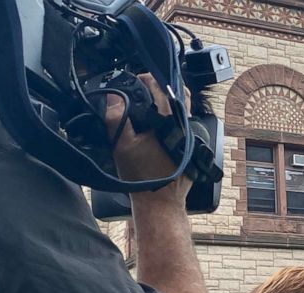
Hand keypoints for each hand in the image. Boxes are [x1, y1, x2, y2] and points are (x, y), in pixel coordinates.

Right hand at [105, 72, 191, 200]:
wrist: (159, 203)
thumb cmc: (142, 178)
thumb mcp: (122, 145)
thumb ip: (116, 118)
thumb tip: (112, 98)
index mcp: (171, 123)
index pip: (164, 89)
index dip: (149, 79)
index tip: (138, 79)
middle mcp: (185, 129)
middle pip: (179, 96)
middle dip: (162, 88)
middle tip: (145, 88)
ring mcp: (191, 140)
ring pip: (182, 112)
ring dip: (167, 104)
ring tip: (148, 103)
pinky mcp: (190, 150)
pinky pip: (182, 127)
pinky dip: (170, 120)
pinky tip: (156, 124)